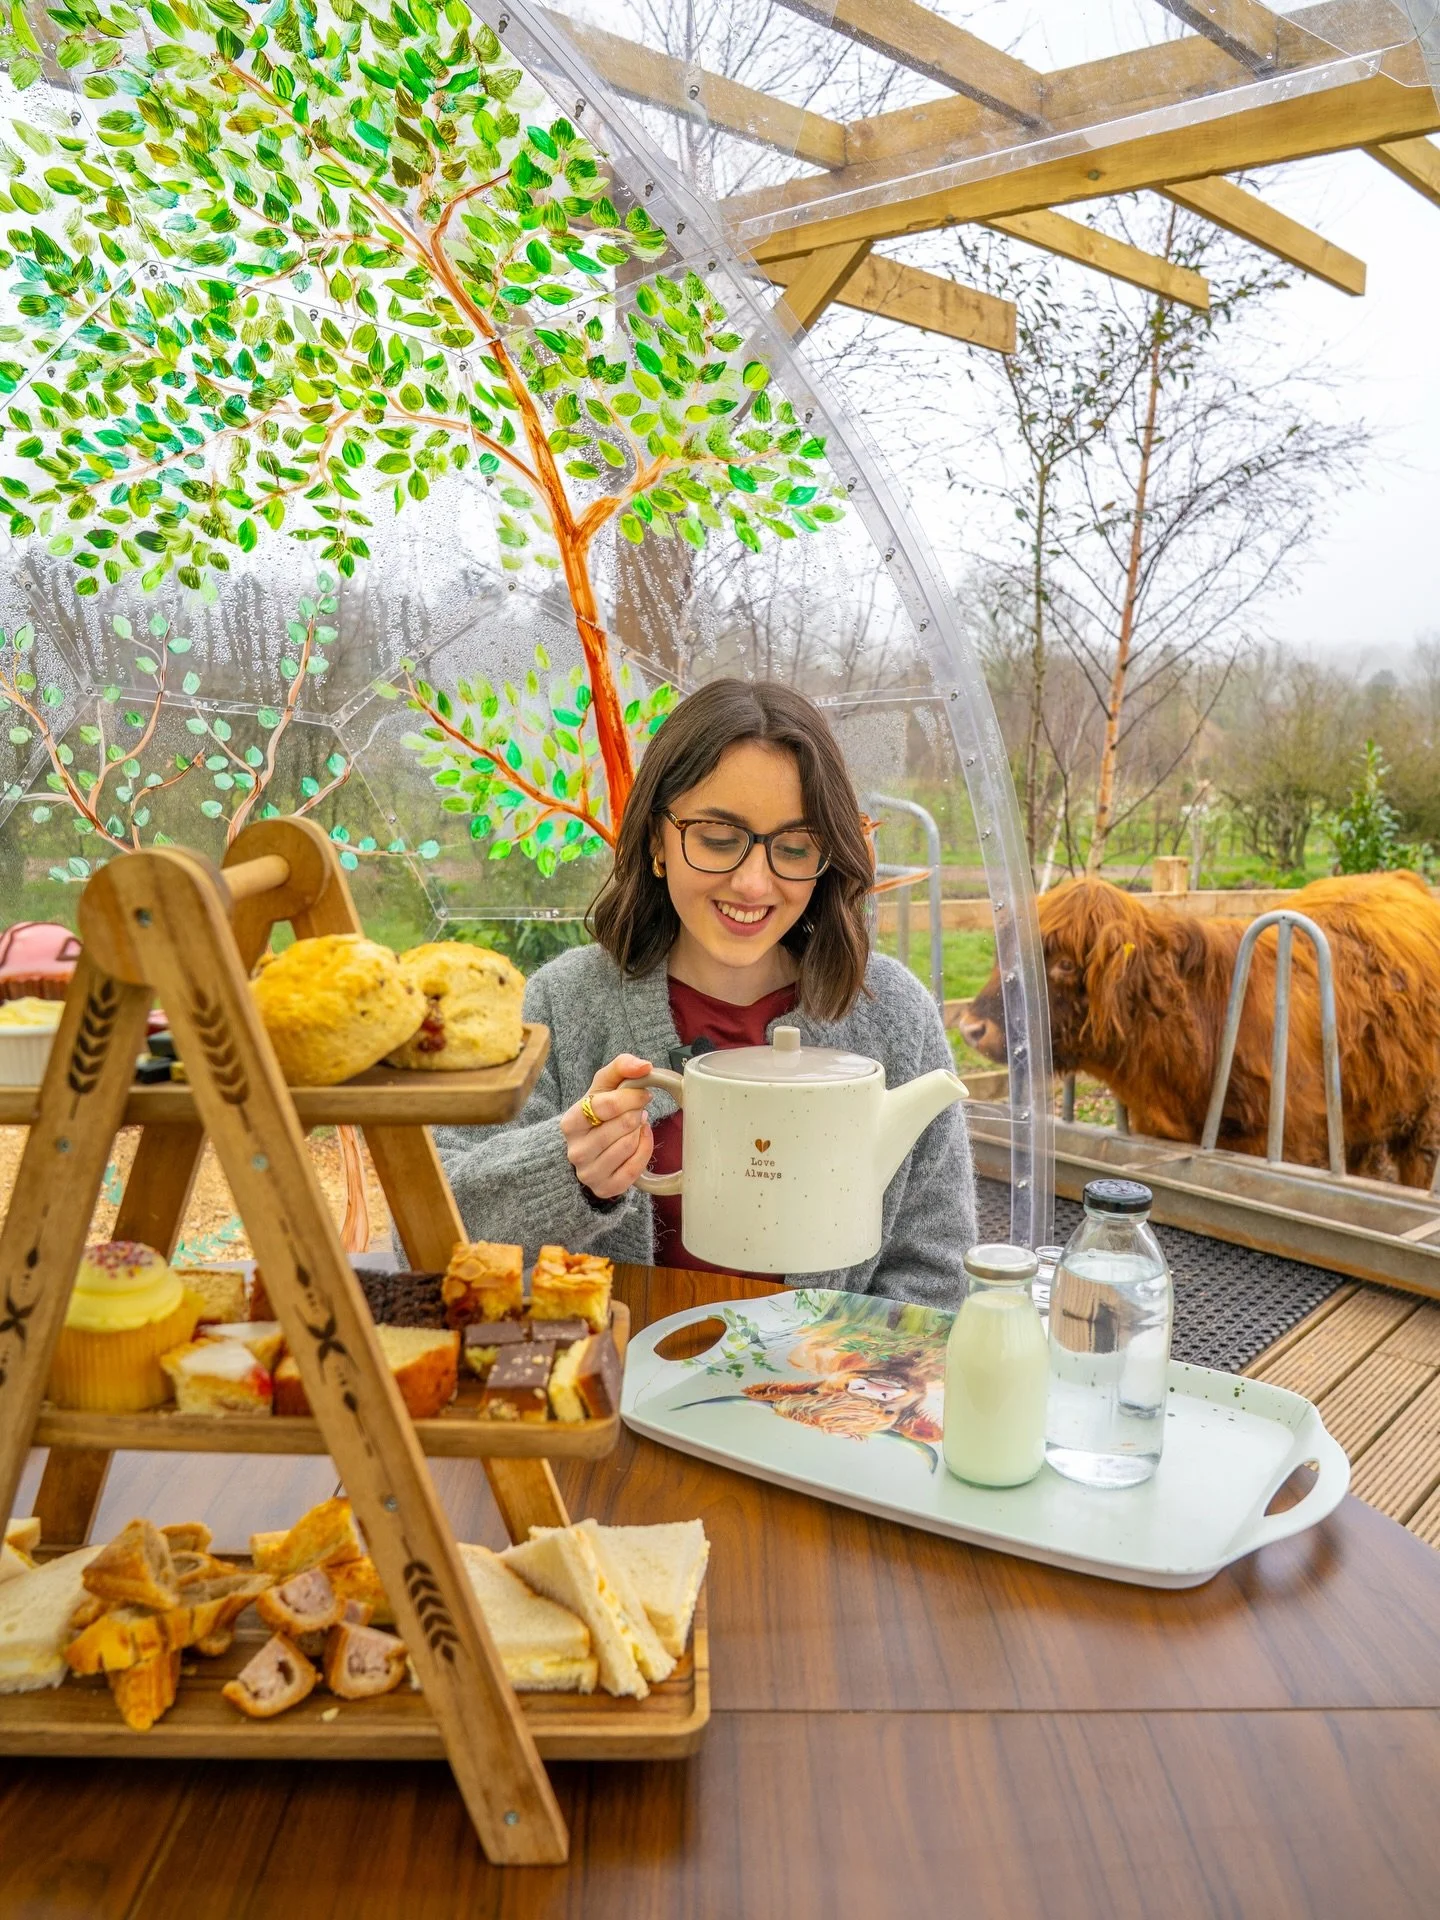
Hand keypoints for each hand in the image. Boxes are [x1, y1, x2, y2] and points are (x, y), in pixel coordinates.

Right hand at [561, 1053, 655, 1200]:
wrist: (586, 1149)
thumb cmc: (597, 1114)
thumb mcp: (603, 1087)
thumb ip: (621, 1066)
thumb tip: (644, 1065)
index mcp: (570, 1123)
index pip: (607, 1105)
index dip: (632, 1096)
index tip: (643, 1094)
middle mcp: (575, 1151)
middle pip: (622, 1125)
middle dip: (638, 1113)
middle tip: (639, 1111)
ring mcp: (588, 1173)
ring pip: (629, 1145)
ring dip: (640, 1131)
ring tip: (635, 1126)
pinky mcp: (604, 1189)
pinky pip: (634, 1168)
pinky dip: (644, 1151)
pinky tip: (639, 1141)